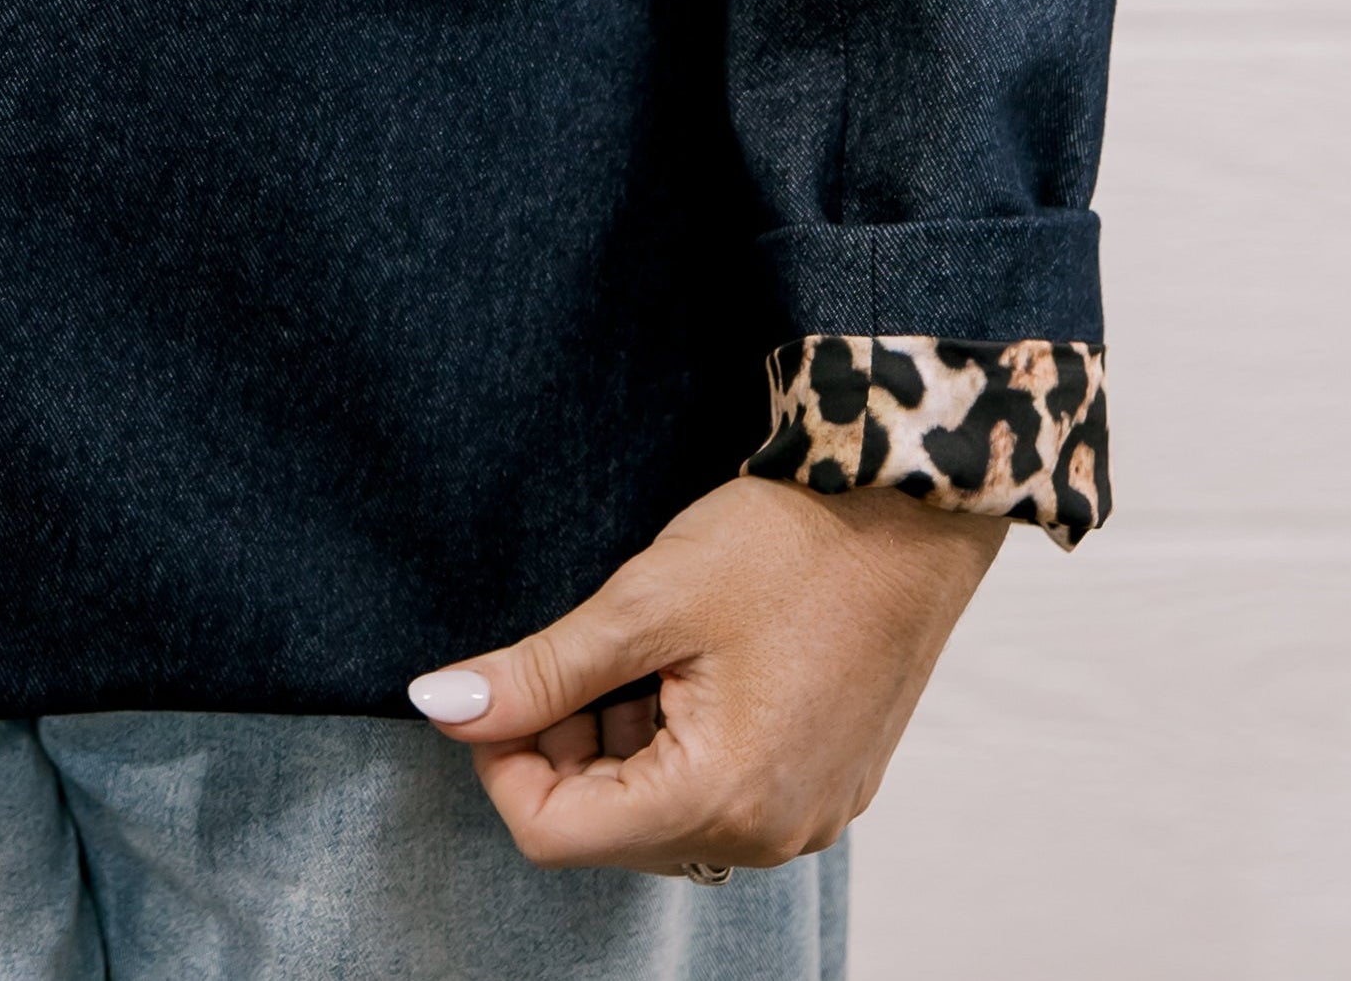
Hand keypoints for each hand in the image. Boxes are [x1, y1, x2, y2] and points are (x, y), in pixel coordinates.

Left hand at [407, 477, 1002, 875]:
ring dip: (622, 743)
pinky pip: (718, 797)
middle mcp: (767, 835)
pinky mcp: (823, 790)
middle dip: (566, 747)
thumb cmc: (787, 545)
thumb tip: (440, 705)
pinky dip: (679, 744)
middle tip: (574, 653)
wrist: (910, 515)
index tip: (503, 683)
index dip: (503, 758)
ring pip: (659, 814)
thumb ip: (539, 670)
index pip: (554, 833)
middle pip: (607, 829)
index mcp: (720, 799)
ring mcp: (803, 819)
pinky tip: (689, 667)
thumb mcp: (645, 600)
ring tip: (640, 650)